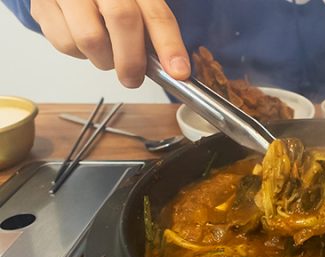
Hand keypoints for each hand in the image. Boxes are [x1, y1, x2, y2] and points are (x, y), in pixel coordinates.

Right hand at [30, 0, 189, 87]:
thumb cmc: (110, 0)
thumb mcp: (137, 5)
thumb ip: (152, 30)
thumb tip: (171, 68)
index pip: (156, 13)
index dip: (169, 46)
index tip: (179, 72)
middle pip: (122, 20)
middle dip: (132, 60)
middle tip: (133, 78)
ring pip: (90, 39)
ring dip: (103, 59)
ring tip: (106, 51)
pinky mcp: (43, 4)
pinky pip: (65, 43)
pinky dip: (78, 53)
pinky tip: (83, 40)